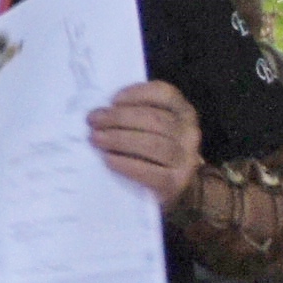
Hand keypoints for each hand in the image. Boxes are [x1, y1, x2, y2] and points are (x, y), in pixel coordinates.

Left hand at [90, 81, 201, 205]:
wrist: (184, 189)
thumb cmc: (161, 153)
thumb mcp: (159, 129)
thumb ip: (140, 115)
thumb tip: (102, 112)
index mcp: (185, 113)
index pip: (164, 93)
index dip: (137, 93)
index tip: (112, 100)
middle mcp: (190, 133)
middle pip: (153, 119)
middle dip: (118, 118)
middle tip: (93, 120)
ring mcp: (185, 159)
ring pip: (151, 144)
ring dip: (119, 139)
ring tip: (96, 139)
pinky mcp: (175, 183)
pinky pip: (148, 171)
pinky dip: (125, 164)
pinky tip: (108, 159)